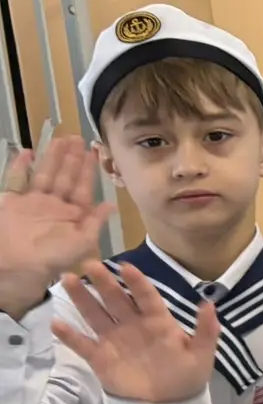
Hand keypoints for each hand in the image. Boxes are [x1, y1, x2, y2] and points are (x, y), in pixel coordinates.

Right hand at [0, 138, 111, 317]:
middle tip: (78, 138)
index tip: (94, 152)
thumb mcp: (82, 243)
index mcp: (71, 215)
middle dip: (71, 158)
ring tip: (60, 139)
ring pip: (44, 173)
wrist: (16, 265)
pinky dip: (19, 166)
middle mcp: (52, 206)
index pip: (82, 188)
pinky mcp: (11, 201)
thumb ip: (95, 222)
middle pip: (64, 176)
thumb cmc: (52, 257)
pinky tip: (26, 151)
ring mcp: (31, 202)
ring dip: (52, 157)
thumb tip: (111, 205)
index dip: (88, 171)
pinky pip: (15, 179)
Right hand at [52, 261, 216, 402]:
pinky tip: (57, 324)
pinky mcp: (101, 358)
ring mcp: (115, 340)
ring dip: (82, 298)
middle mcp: (133, 325)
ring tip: (68, 278)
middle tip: (90, 263)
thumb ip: (206, 330)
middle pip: (116, 299)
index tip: (126, 267)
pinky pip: (82, 344)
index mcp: (158, 322)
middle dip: (104, 281)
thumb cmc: (187, 376)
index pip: (146, 297)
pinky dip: (70, 336)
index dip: (137, 282)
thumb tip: (209, 303)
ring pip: (95, 314)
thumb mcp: (202, 354)